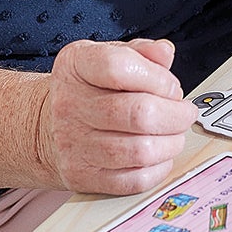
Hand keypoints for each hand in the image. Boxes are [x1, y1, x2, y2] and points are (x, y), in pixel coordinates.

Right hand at [37, 39, 196, 194]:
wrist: (46, 126)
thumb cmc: (87, 88)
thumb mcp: (107, 56)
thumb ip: (141, 52)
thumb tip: (164, 52)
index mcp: (76, 66)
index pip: (119, 67)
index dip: (158, 78)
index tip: (172, 86)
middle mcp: (70, 104)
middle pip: (138, 113)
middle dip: (175, 115)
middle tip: (184, 113)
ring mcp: (74, 144)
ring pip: (139, 151)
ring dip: (171, 143)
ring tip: (175, 134)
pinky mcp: (83, 176)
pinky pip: (133, 180)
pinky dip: (158, 169)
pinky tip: (160, 156)